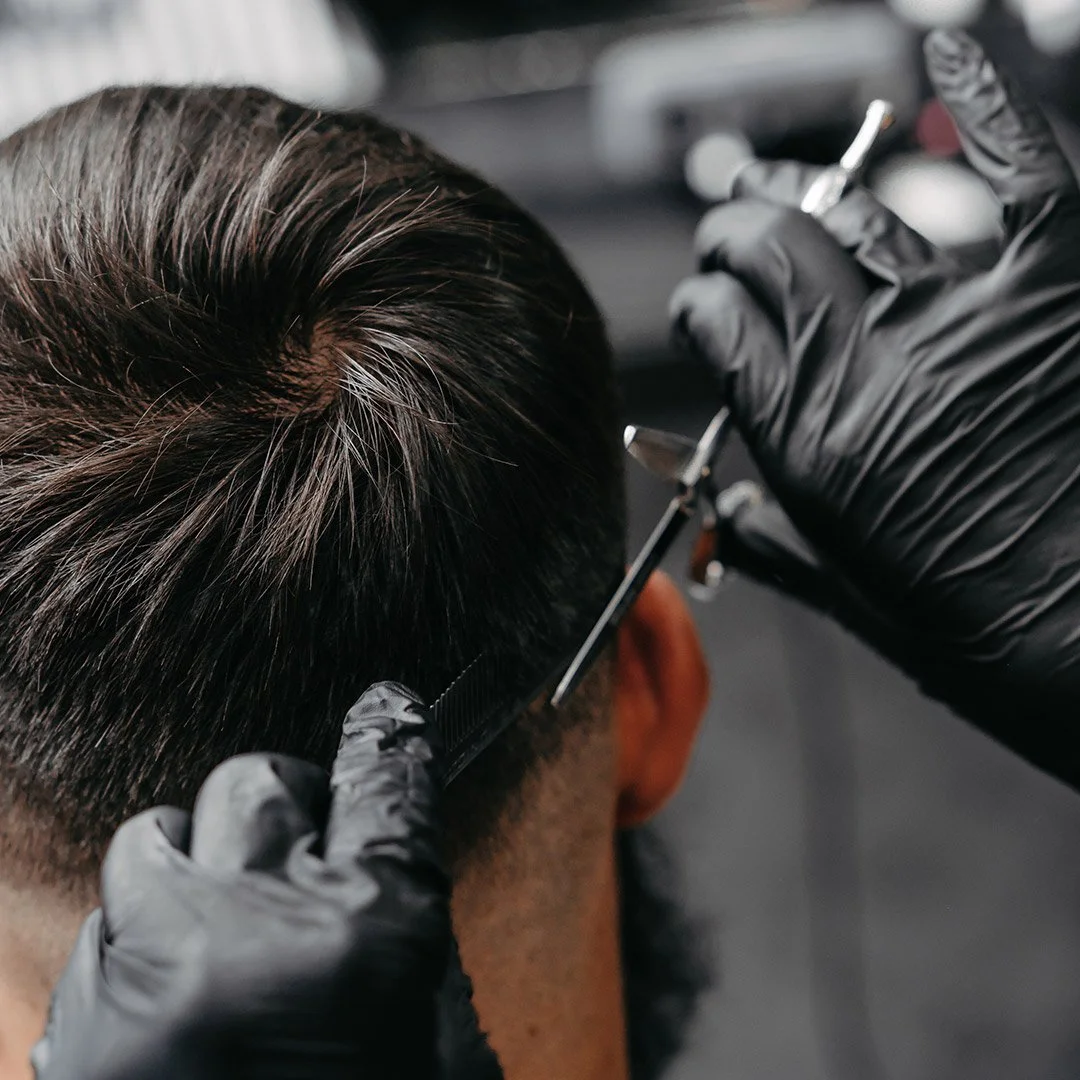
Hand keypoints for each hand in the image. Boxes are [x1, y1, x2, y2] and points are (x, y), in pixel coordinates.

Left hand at [31, 682, 502, 1079]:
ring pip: (156, 837)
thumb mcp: (437, 1049)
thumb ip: (406, 941)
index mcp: (373, 936)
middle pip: (261, 780)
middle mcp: (258, 935)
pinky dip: (138, 950)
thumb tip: (368, 861)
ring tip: (214, 935)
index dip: (392, 731)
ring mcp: (153, 980)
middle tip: (293, 848)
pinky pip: (103, 932)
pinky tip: (170, 1011)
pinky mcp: (78, 1036)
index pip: (388, 776)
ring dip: (194, 871)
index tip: (388, 708)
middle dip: (283, 802)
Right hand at [671, 30, 1079, 788]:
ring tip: (786, 185)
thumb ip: (780, 543)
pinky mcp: (1059, 285)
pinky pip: (1018, 160)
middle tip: (729, 227)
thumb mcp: (864, 603)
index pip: (720, 326)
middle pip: (771, 249)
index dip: (701, 302)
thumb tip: (723, 507)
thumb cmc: (997, 638)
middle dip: (734, 229)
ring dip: (803, 186)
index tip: (703, 303)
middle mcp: (875, 368)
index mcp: (817, 446)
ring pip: (857, 207)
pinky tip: (951, 44)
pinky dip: (986, 90)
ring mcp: (970, 316)